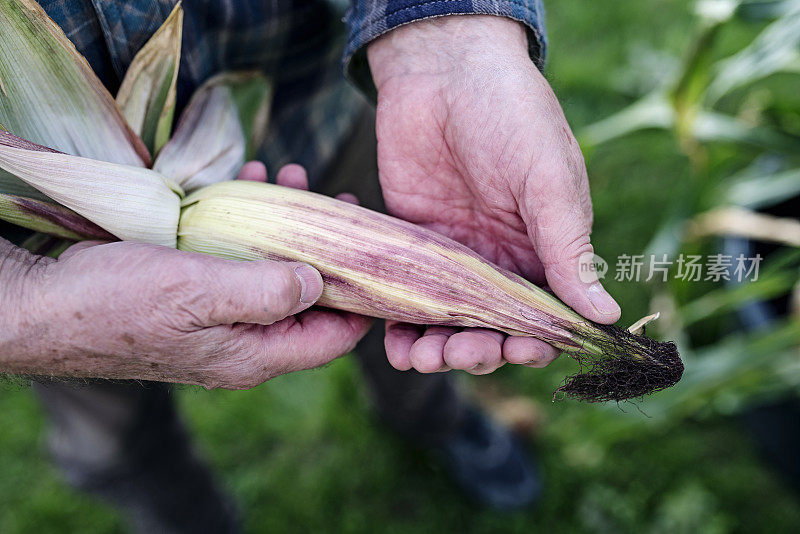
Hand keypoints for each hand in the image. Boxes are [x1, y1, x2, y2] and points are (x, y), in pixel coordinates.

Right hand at [0, 163, 371, 387]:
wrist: (44, 306)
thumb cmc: (116, 303)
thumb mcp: (199, 293)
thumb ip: (267, 292)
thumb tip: (321, 284)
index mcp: (254, 354)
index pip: (333, 336)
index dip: (362, 298)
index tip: (372, 250)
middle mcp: (243, 343)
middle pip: (307, 299)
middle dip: (323, 247)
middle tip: (330, 199)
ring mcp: (218, 320)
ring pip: (272, 273)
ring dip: (284, 227)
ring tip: (286, 177)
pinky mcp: (194, 298)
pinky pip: (237, 262)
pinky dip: (247, 226)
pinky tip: (243, 186)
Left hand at [368, 15, 620, 374]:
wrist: (443, 71)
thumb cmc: (511, 116)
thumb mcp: (549, 180)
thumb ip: (569, 249)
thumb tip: (605, 316)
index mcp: (542, 250)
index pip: (542, 316)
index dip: (533, 343)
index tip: (521, 351)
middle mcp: (498, 262)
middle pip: (491, 329)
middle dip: (479, 351)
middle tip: (459, 352)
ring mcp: (451, 256)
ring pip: (447, 323)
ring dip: (438, 350)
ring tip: (423, 357)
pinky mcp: (410, 245)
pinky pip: (406, 297)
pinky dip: (401, 327)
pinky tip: (397, 343)